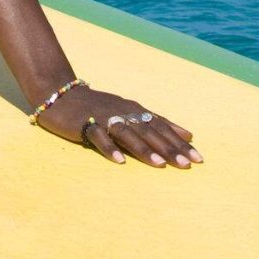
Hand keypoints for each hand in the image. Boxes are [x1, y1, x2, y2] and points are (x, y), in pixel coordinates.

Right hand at [37, 84, 200, 166]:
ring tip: (160, 164)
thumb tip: (187, 134)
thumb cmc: (98, 106)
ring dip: (144, 149)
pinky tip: (120, 161)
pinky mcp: (84, 124)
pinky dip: (109, 148)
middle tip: (187, 164)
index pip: (162, 126)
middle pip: (149, 131)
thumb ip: (157, 122)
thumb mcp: (129, 110)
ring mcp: (104, 117)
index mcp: (134, 109)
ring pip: (127, 134)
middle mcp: (123, 112)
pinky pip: (98, 137)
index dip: (180, 142)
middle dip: (169, 148)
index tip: (198, 158)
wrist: (60, 94)